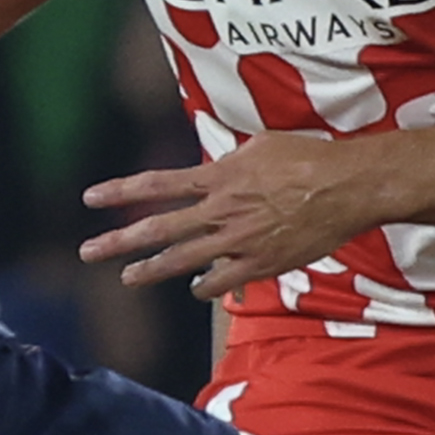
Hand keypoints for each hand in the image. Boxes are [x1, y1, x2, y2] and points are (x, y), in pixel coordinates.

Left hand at [83, 136, 374, 302]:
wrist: (346, 187)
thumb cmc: (309, 157)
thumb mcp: (261, 146)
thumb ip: (230, 162)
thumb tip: (215, 168)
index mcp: (218, 177)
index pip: (157, 185)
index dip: (120, 191)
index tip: (91, 199)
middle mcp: (220, 211)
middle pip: (158, 229)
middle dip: (118, 242)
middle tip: (88, 252)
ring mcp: (238, 242)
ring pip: (182, 261)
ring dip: (150, 271)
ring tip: (127, 278)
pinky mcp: (260, 265)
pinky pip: (221, 284)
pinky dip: (204, 288)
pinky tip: (196, 289)